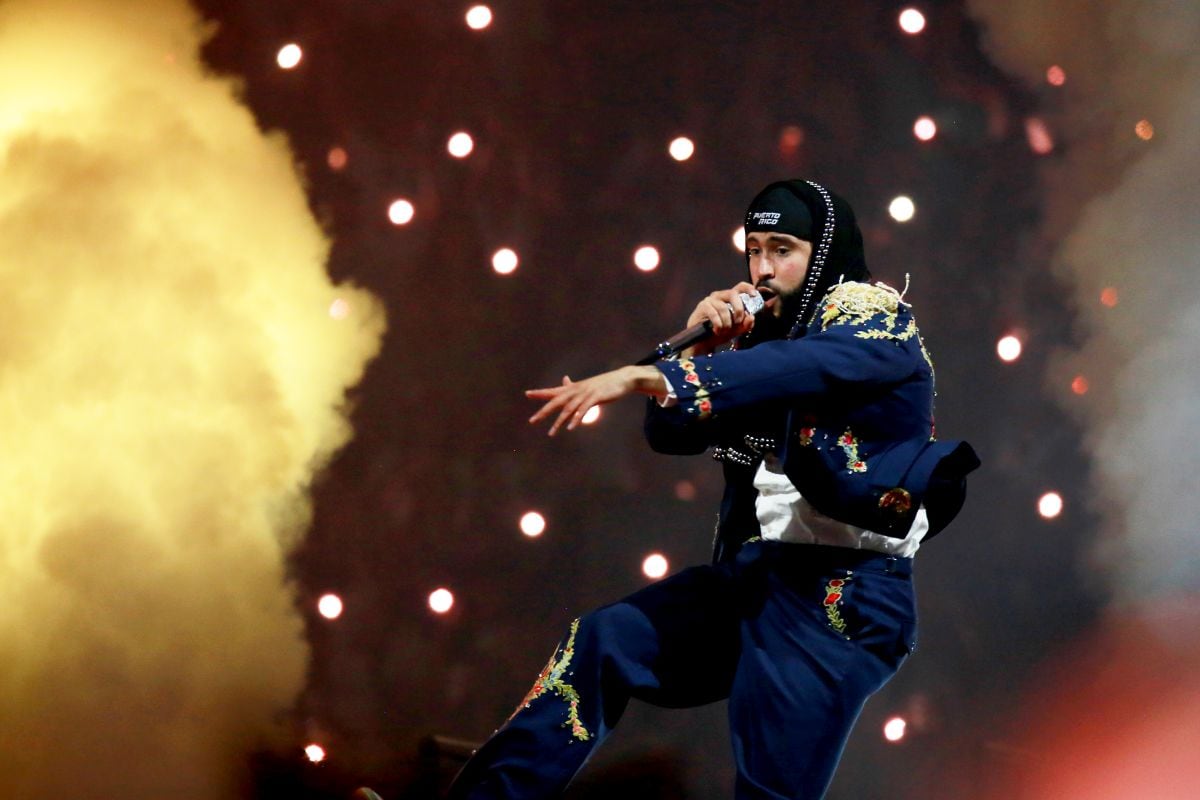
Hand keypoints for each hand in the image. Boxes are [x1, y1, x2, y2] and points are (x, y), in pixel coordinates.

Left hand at [526, 366, 665, 435]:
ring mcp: (585, 393)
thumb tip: (564, 380)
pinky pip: (583, 410)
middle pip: (556, 402)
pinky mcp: (595, 397)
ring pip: (568, 409)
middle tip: (532, 421)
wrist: (622, 379)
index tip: (527, 394)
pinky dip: (576, 419)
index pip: (553, 391)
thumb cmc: (604, 384)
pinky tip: (571, 428)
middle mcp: (576, 390)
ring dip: (559, 422)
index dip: (540, 392)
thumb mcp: (586, 385)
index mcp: (573, 388)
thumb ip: (573, 385)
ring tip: (551, 434)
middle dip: (543, 412)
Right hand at [683, 282, 758, 356]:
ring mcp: (710, 300)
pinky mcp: (702, 307)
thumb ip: (746, 324)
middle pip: (733, 294)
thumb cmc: (720, 332)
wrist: (703, 342)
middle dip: (739, 309)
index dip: (748, 288)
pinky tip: (717, 330)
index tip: (754, 295)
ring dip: (727, 322)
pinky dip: (718, 325)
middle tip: (738, 322)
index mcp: (729, 298)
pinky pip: (714, 314)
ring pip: (723, 307)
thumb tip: (751, 317)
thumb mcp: (737, 330)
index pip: (740, 287)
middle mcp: (719, 296)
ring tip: (724, 330)